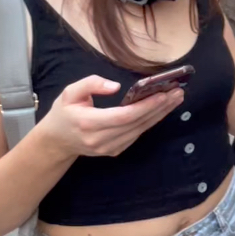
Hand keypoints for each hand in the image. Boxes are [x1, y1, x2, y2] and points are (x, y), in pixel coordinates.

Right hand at [35, 75, 185, 157]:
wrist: (56, 141)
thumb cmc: (64, 112)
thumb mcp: (70, 92)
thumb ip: (91, 84)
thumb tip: (115, 86)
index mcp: (89, 123)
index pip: (124, 116)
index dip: (146, 106)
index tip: (163, 94)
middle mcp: (100, 139)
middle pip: (137, 123)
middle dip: (160, 108)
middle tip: (178, 92)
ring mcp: (109, 148)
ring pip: (140, 130)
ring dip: (160, 114)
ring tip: (175, 99)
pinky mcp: (115, 151)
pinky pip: (137, 134)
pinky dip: (151, 121)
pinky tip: (162, 109)